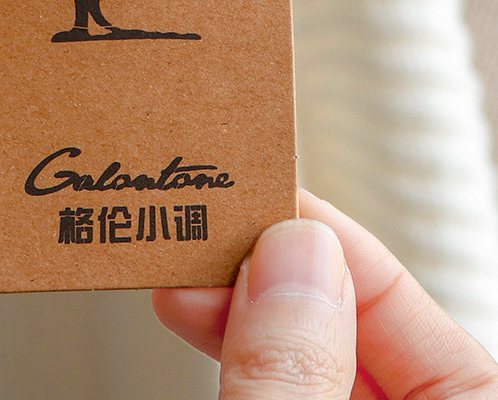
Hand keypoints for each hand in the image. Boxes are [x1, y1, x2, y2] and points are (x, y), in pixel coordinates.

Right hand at [154, 190, 497, 397]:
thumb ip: (301, 378)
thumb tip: (290, 256)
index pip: (401, 302)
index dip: (323, 239)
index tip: (252, 201)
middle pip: (341, 321)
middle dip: (262, 271)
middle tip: (201, 236)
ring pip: (298, 352)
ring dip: (232, 306)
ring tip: (181, 277)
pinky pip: (274, 381)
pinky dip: (231, 348)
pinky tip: (194, 316)